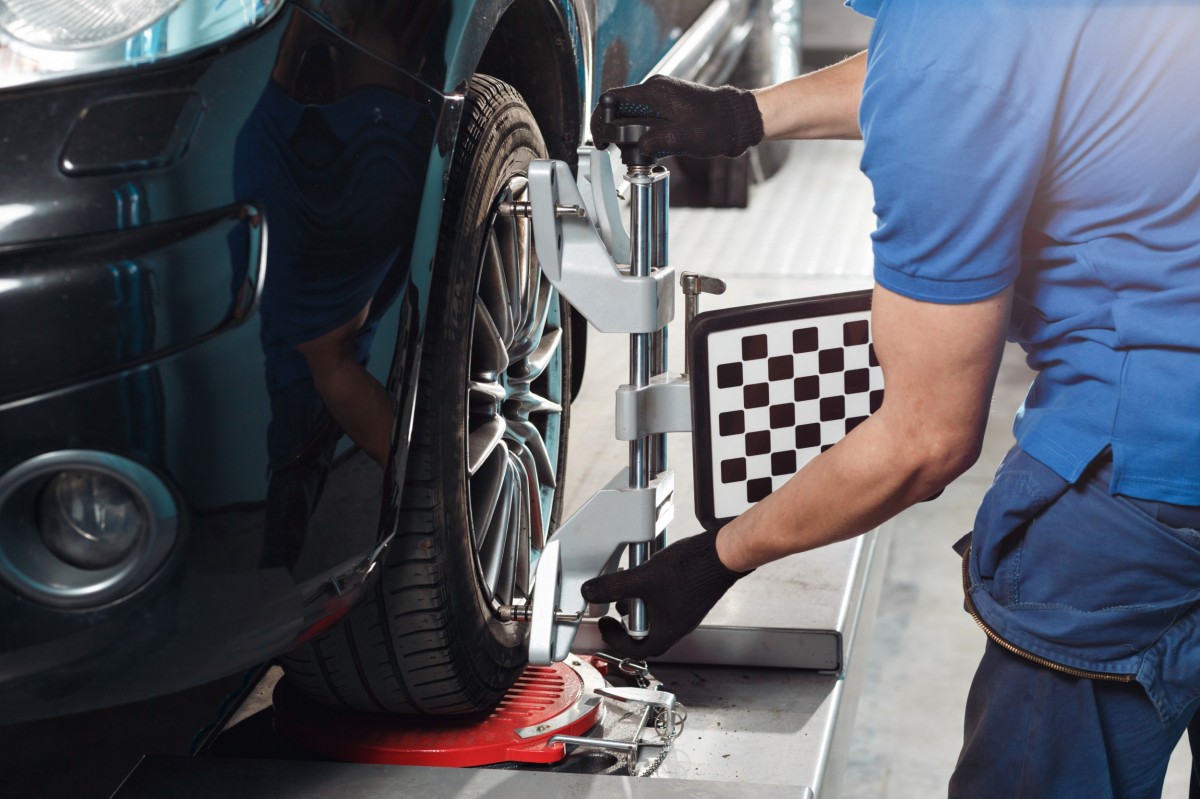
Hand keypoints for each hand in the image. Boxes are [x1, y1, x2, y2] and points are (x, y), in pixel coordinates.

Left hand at [580, 529, 751, 658]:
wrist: (721, 554)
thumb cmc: (692, 571)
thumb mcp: (642, 579)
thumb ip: (613, 587)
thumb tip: (590, 592)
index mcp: (666, 632)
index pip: (634, 650)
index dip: (614, 639)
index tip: (605, 625)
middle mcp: (677, 626)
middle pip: (645, 636)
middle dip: (626, 623)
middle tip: (616, 609)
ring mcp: (685, 612)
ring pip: (655, 618)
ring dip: (639, 606)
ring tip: (629, 587)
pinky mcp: (689, 598)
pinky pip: (665, 604)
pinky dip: (652, 595)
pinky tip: (648, 576)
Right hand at [590, 75, 763, 159]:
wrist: (738, 120)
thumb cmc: (716, 125)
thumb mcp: (682, 139)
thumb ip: (653, 143)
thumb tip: (636, 149)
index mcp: (654, 90)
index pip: (613, 99)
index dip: (601, 120)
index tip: (601, 140)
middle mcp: (655, 89)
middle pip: (620, 108)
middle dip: (614, 131)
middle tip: (614, 152)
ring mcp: (662, 96)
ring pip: (633, 115)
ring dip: (629, 135)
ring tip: (634, 155)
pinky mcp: (669, 106)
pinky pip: (646, 118)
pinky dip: (642, 134)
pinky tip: (648, 150)